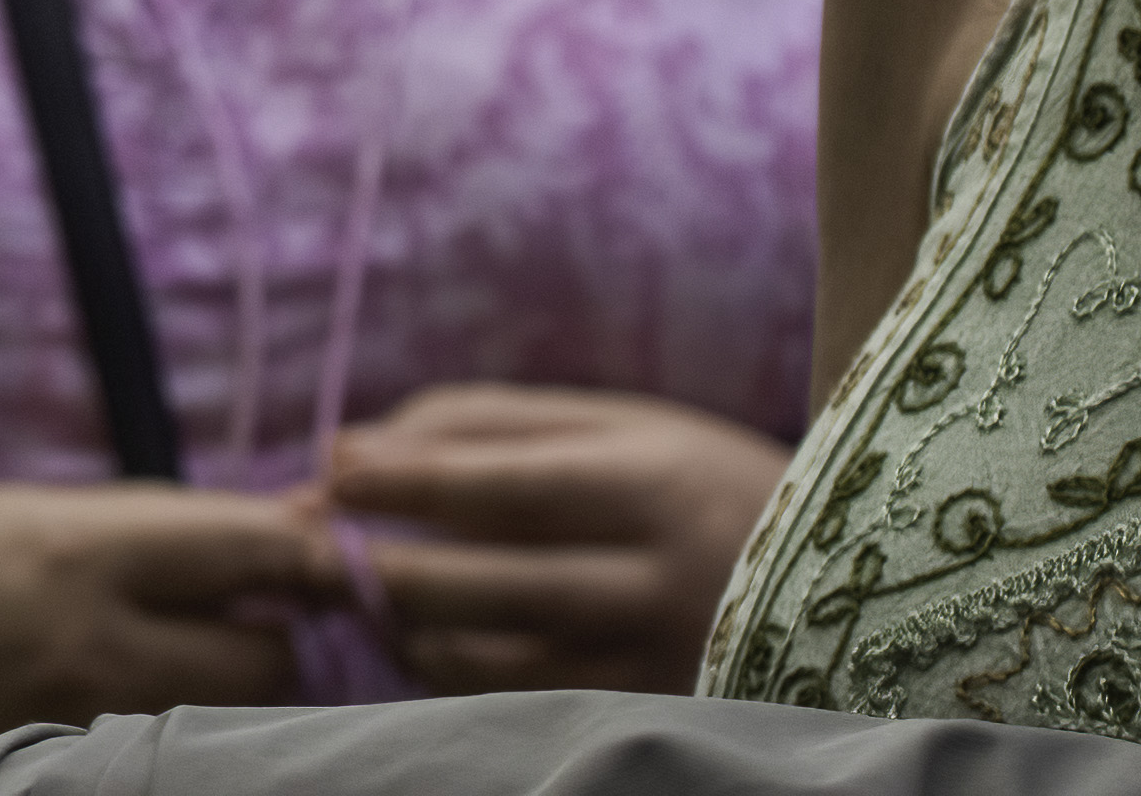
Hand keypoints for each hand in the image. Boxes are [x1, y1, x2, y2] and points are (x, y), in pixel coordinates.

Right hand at [0, 479, 340, 729]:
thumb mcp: (28, 513)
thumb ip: (148, 528)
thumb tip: (269, 534)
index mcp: (82, 553)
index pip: (251, 552)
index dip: (317, 555)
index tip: (342, 555)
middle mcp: (95, 646)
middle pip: (269, 661)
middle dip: (283, 642)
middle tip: (258, 624)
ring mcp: (86, 727)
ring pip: (232, 723)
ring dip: (241, 697)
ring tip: (201, 670)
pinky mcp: (72, 773)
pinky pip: (173, 758)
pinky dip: (186, 736)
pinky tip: (158, 713)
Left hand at [304, 383, 798, 692]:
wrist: (833, 580)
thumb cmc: (691, 481)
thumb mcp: (610, 424)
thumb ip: (480, 427)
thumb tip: (349, 452)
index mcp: (648, 486)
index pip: (507, 487)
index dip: (409, 481)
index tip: (330, 467)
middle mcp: (654, 583)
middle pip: (492, 586)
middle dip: (386, 568)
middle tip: (306, 544)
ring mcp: (651, 663)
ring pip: (495, 662)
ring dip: (405, 628)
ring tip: (355, 587)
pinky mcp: (642, 715)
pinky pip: (517, 704)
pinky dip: (450, 671)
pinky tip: (415, 634)